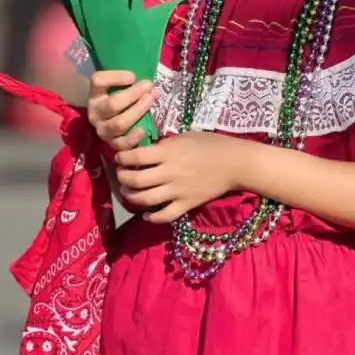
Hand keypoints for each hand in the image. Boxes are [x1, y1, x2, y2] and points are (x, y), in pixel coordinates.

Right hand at [87, 70, 156, 151]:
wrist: (113, 122)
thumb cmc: (121, 99)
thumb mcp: (118, 88)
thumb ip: (128, 82)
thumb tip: (147, 81)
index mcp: (95, 94)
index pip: (97, 81)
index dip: (115, 77)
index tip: (133, 76)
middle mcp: (95, 113)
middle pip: (112, 104)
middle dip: (133, 94)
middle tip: (148, 86)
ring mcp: (102, 130)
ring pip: (119, 124)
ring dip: (137, 111)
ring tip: (151, 100)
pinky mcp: (111, 145)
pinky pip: (121, 144)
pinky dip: (133, 138)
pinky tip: (143, 129)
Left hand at [115, 132, 242, 223]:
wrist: (234, 163)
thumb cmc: (210, 144)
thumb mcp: (184, 137)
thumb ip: (165, 145)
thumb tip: (147, 152)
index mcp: (168, 152)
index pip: (136, 157)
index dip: (123, 158)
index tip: (119, 157)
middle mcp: (170, 172)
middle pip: (137, 180)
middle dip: (123, 178)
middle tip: (121, 175)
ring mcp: (178, 191)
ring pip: (146, 199)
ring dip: (132, 197)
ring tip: (128, 193)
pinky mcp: (186, 204)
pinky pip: (165, 215)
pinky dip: (152, 217)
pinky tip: (146, 214)